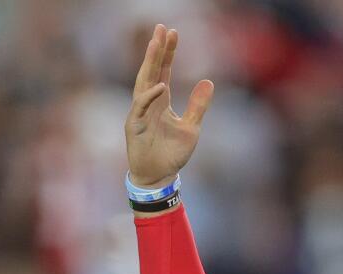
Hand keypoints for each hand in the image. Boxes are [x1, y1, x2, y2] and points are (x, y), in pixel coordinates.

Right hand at [124, 24, 214, 188]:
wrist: (159, 176)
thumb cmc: (172, 153)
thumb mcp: (191, 127)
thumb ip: (198, 105)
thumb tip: (209, 81)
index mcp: (161, 101)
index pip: (163, 71)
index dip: (167, 53)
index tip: (172, 33)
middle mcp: (148, 102)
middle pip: (152, 71)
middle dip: (157, 50)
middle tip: (162, 29)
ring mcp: (139, 112)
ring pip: (143, 82)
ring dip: (149, 63)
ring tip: (156, 44)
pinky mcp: (134, 126)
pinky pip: (141, 106)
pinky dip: (150, 96)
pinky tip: (160, 84)